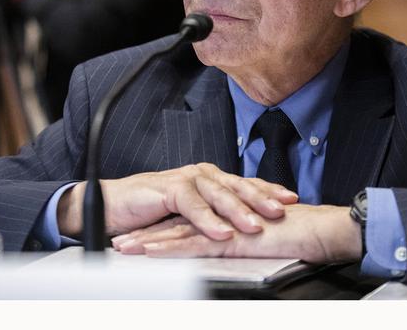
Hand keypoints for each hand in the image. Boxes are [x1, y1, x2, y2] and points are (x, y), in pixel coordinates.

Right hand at [57, 163, 298, 241]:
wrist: (113, 205)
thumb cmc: (153, 211)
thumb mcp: (192, 215)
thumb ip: (215, 214)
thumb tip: (247, 225)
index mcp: (211, 178)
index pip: (245, 183)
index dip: (268, 190)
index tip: (293, 199)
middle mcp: (202, 175)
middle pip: (238, 185)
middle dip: (263, 198)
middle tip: (284, 210)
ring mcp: (186, 180)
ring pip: (218, 194)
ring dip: (238, 211)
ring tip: (256, 225)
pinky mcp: (169, 190)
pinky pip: (193, 206)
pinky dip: (208, 219)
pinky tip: (222, 230)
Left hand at [112, 204, 361, 263]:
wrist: (321, 231)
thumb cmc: (302, 235)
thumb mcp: (266, 239)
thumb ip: (247, 239)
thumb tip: (236, 245)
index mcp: (230, 215)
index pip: (190, 219)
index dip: (163, 226)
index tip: (140, 233)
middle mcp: (223, 215)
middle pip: (177, 222)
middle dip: (146, 231)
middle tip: (120, 237)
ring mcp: (225, 224)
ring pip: (178, 232)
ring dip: (149, 240)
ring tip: (123, 247)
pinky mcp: (230, 237)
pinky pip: (194, 243)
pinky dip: (169, 248)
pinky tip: (150, 252)